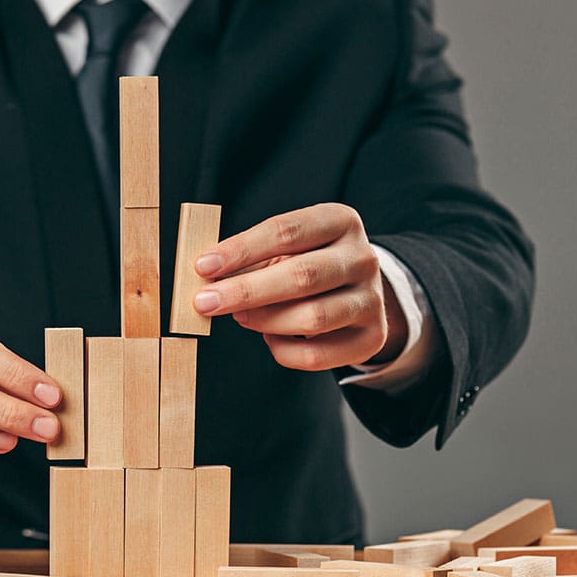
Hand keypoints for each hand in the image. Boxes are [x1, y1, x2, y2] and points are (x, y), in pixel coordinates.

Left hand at [192, 203, 406, 370]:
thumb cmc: (307, 264)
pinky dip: (282, 350)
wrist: (357, 293)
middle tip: (205, 302)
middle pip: (302, 276)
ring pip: (312, 318)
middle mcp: (363, 258)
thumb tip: (206, 278)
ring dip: (263, 321)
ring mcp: (372, 299)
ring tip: (240, 316)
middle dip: (245, 291)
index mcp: (340, 221)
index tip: (203, 266)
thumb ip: (249, 259)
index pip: (286, 231)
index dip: (241, 249)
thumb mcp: (285, 249)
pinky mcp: (372, 338)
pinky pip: (316, 355)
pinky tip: (270, 336)